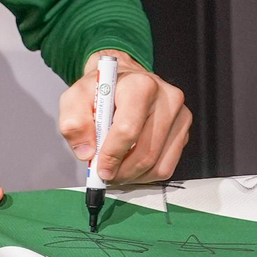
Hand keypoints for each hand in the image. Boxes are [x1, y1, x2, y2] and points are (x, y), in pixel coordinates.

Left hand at [58, 50, 189, 184]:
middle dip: (121, 171)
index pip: (128, 130)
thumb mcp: (75, 98)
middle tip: (105, 175)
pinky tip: (131, 164)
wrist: (123, 80)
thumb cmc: (101, 90)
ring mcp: (179, 115)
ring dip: (133, 176)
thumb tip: (87, 153)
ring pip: (158, 165)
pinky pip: (166, 166)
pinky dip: (146, 174)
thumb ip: (74, 123)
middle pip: (145, 153)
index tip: (99, 167)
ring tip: (116, 169)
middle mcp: (166, 98)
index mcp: (140, 85)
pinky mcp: (182, 130)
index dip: (111, 155)